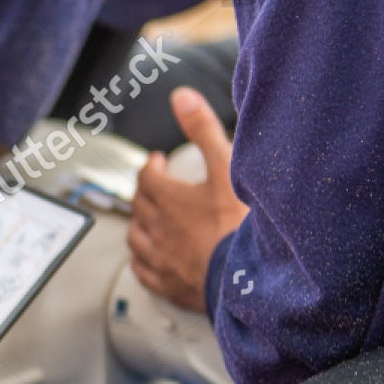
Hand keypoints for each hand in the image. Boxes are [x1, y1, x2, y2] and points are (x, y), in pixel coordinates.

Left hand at [126, 87, 248, 312]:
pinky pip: (142, 271)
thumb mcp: (227, 168)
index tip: (159, 163)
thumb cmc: (240, 226)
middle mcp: (158, 230)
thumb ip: (204, 130)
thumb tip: (182, 98)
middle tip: (155, 186)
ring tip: (148, 218)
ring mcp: (161, 260)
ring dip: (139, 224)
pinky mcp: (168, 285)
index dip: (151, 168)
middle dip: (145, 192)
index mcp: (170, 201)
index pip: (147, 178)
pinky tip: (147, 257)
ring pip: (135, 238)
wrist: (248, 279)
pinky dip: (141, 259)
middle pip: (139, 206)